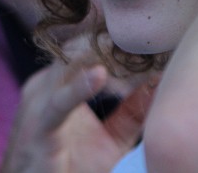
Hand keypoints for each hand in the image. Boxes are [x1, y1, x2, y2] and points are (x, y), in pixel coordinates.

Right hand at [0, 37, 157, 172]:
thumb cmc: (71, 169)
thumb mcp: (111, 139)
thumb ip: (132, 112)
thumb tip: (159, 83)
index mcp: (58, 83)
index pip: (87, 47)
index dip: (116, 39)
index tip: (150, 37)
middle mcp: (45, 85)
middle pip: (79, 48)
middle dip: (111, 40)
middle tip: (146, 37)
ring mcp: (39, 103)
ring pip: (69, 64)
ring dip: (100, 55)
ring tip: (131, 48)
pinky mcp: (39, 126)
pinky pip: (59, 102)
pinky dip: (80, 87)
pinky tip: (101, 74)